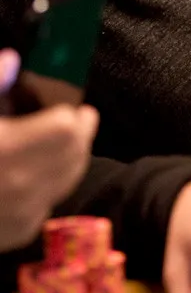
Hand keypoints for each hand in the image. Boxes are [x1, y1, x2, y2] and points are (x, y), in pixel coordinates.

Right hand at [0, 51, 98, 250]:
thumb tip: (11, 59)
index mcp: (4, 149)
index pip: (65, 131)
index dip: (75, 117)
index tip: (78, 109)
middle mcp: (18, 185)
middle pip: (74, 154)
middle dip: (80, 136)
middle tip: (79, 123)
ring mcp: (21, 213)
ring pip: (68, 180)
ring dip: (71, 159)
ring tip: (66, 144)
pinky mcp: (18, 232)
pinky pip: (49, 202)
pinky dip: (50, 186)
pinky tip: (38, 174)